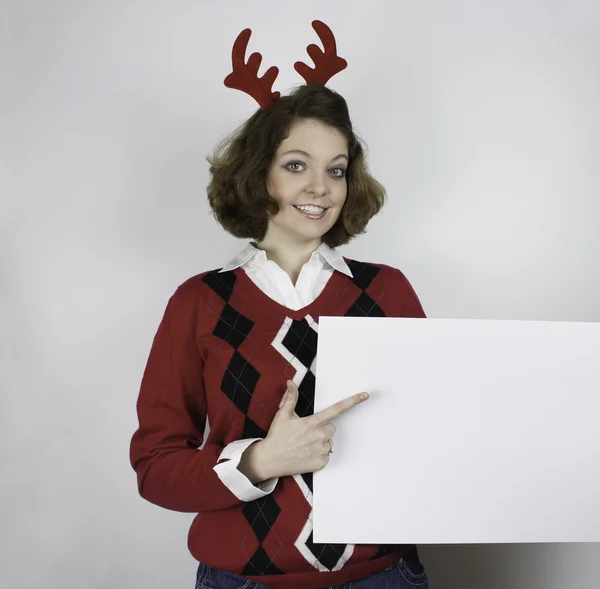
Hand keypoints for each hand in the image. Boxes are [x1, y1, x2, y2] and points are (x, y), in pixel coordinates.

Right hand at [250, 380, 368, 479]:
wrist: (270, 460)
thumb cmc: (277, 436)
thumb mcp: (282, 415)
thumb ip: (290, 398)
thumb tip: (290, 383)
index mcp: (312, 422)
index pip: (336, 409)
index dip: (352, 401)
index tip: (365, 395)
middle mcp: (320, 436)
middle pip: (331, 428)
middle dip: (322, 429)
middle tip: (306, 433)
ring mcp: (321, 450)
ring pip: (329, 442)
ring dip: (320, 443)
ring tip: (303, 445)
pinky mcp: (321, 463)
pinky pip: (326, 456)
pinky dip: (318, 455)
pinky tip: (305, 455)